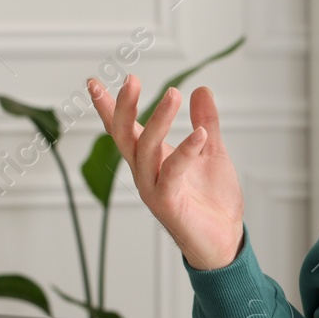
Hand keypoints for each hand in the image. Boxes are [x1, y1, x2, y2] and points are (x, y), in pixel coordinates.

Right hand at [86, 75, 244, 270]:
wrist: (225, 238)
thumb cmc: (213, 199)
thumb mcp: (211, 151)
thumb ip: (206, 121)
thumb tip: (201, 89)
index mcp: (151, 158)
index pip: (124, 128)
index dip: (109, 106)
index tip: (93, 81)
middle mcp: (145, 172)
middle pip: (124, 135)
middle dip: (124, 107)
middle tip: (131, 79)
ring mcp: (152, 188)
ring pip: (145, 148)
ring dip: (159, 120)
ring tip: (173, 94)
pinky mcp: (167, 203)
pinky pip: (172, 172)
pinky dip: (186, 151)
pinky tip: (201, 135)